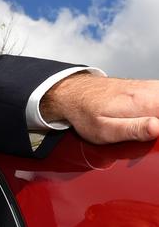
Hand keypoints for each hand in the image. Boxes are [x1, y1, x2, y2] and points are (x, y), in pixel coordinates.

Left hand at [40, 72, 158, 143]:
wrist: (74, 93)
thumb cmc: (87, 114)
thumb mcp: (106, 130)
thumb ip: (134, 130)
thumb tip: (158, 128)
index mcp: (144, 103)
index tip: (154, 139)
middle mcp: (151, 91)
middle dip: (158, 128)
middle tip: (149, 138)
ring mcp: (150, 87)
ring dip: (156, 119)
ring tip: (148, 132)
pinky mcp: (148, 88)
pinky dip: (156, 110)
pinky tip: (149, 123)